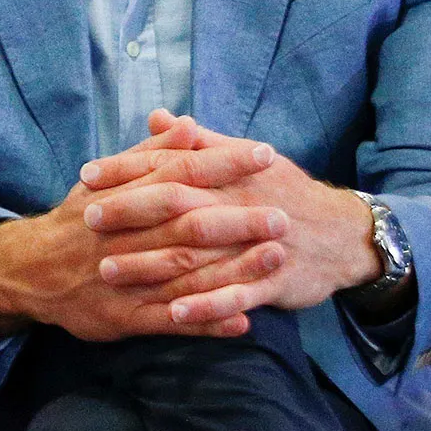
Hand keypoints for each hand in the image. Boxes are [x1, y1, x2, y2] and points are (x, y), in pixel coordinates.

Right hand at [0, 115, 276, 340]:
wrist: (30, 270)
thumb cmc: (77, 221)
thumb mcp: (104, 180)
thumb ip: (149, 154)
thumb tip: (186, 123)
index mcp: (123, 197)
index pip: (178, 173)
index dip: (222, 164)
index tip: (265, 154)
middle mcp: (125, 236)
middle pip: (186, 224)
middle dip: (237, 219)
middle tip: (284, 214)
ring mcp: (125, 278)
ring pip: (183, 272)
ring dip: (232, 269)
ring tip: (276, 259)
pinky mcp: (123, 316)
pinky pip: (169, 321)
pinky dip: (205, 321)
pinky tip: (242, 320)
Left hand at [81, 109, 380, 326]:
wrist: (344, 233)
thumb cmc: (282, 191)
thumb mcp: (243, 158)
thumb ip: (197, 141)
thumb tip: (157, 117)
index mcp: (228, 173)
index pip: (170, 165)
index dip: (127, 169)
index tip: (86, 175)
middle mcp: (239, 204)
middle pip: (178, 205)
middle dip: (131, 212)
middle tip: (88, 220)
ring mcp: (256, 245)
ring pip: (198, 255)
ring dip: (152, 264)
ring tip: (108, 272)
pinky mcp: (274, 281)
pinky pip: (237, 296)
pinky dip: (207, 306)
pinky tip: (174, 314)